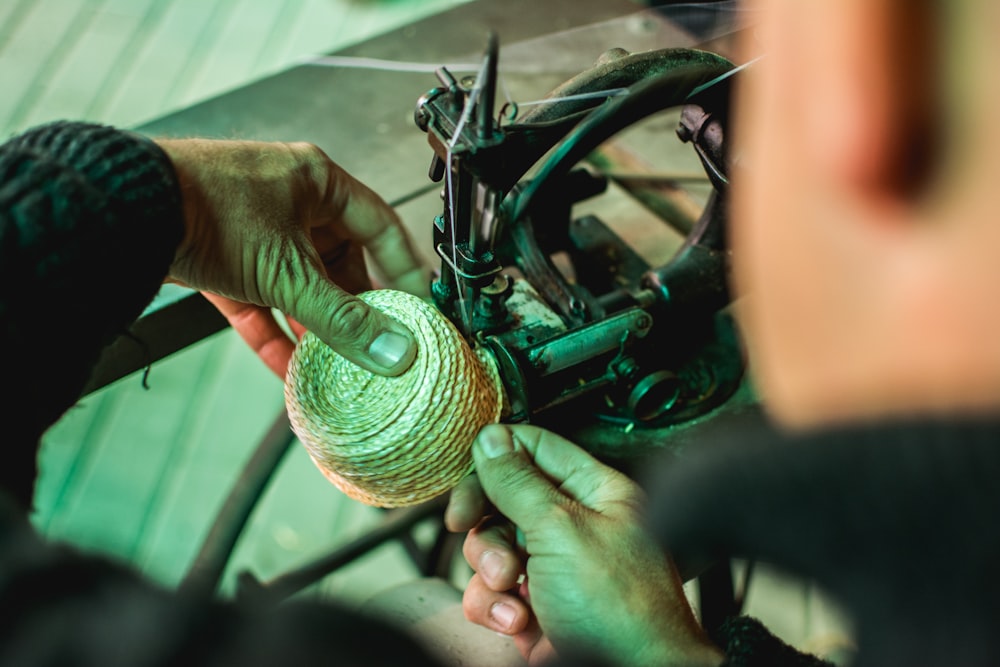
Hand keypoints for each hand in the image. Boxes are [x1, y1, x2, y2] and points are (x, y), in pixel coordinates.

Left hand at [156, 138, 429, 377]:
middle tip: (375, 345)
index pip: (381, 228)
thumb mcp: (291, 272)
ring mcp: (254, 228)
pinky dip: (274, 331)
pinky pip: (261, 299)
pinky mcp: (222, 257)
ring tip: (335, 365)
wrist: (125, 212)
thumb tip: (393, 349)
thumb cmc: (207, 208)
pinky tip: (287, 367)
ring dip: (313, 326)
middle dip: (354, 310)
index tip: (419, 309)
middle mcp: (290, 200)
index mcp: (318, 182)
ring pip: (299, 285)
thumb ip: (344, 317)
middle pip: (339, 263)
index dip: (404, 271)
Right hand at [455, 424, 723, 666]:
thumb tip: (492, 438)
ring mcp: (553, 568)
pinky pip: (492, 592)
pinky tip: (517, 620)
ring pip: (491, 547)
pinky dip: (495, 605)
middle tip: (464, 524)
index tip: (470, 472)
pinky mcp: (534, 607)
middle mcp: (574, 525)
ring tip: (512, 587)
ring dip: (489, 569)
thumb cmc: (619, 608)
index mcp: (594, 493)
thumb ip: (518, 482)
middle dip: (485, 520)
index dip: (498, 455)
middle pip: (503, 498)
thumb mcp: (562, 530)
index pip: (536, 448)